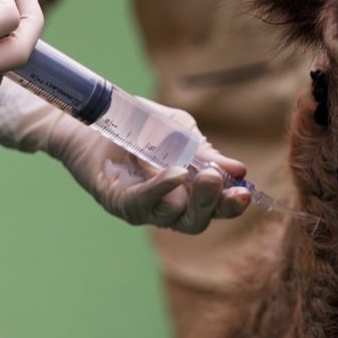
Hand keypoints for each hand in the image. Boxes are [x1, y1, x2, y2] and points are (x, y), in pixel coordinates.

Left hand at [0, 79, 250, 232]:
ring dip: (192, 199)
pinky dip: (160, 191)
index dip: (232, 204)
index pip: (215, 208)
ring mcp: (140, 207)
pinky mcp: (116, 200)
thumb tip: (239, 170)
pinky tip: (176, 175)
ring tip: (205, 176)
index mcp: (186, 191)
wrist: (91, 115)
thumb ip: (204, 151)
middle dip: (215, 205)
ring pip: (173, 218)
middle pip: (196, 222)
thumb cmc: (135, 124)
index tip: (246, 191)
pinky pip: (140, 204)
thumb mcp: (178, 131)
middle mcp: (164, 205)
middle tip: (223, 182)